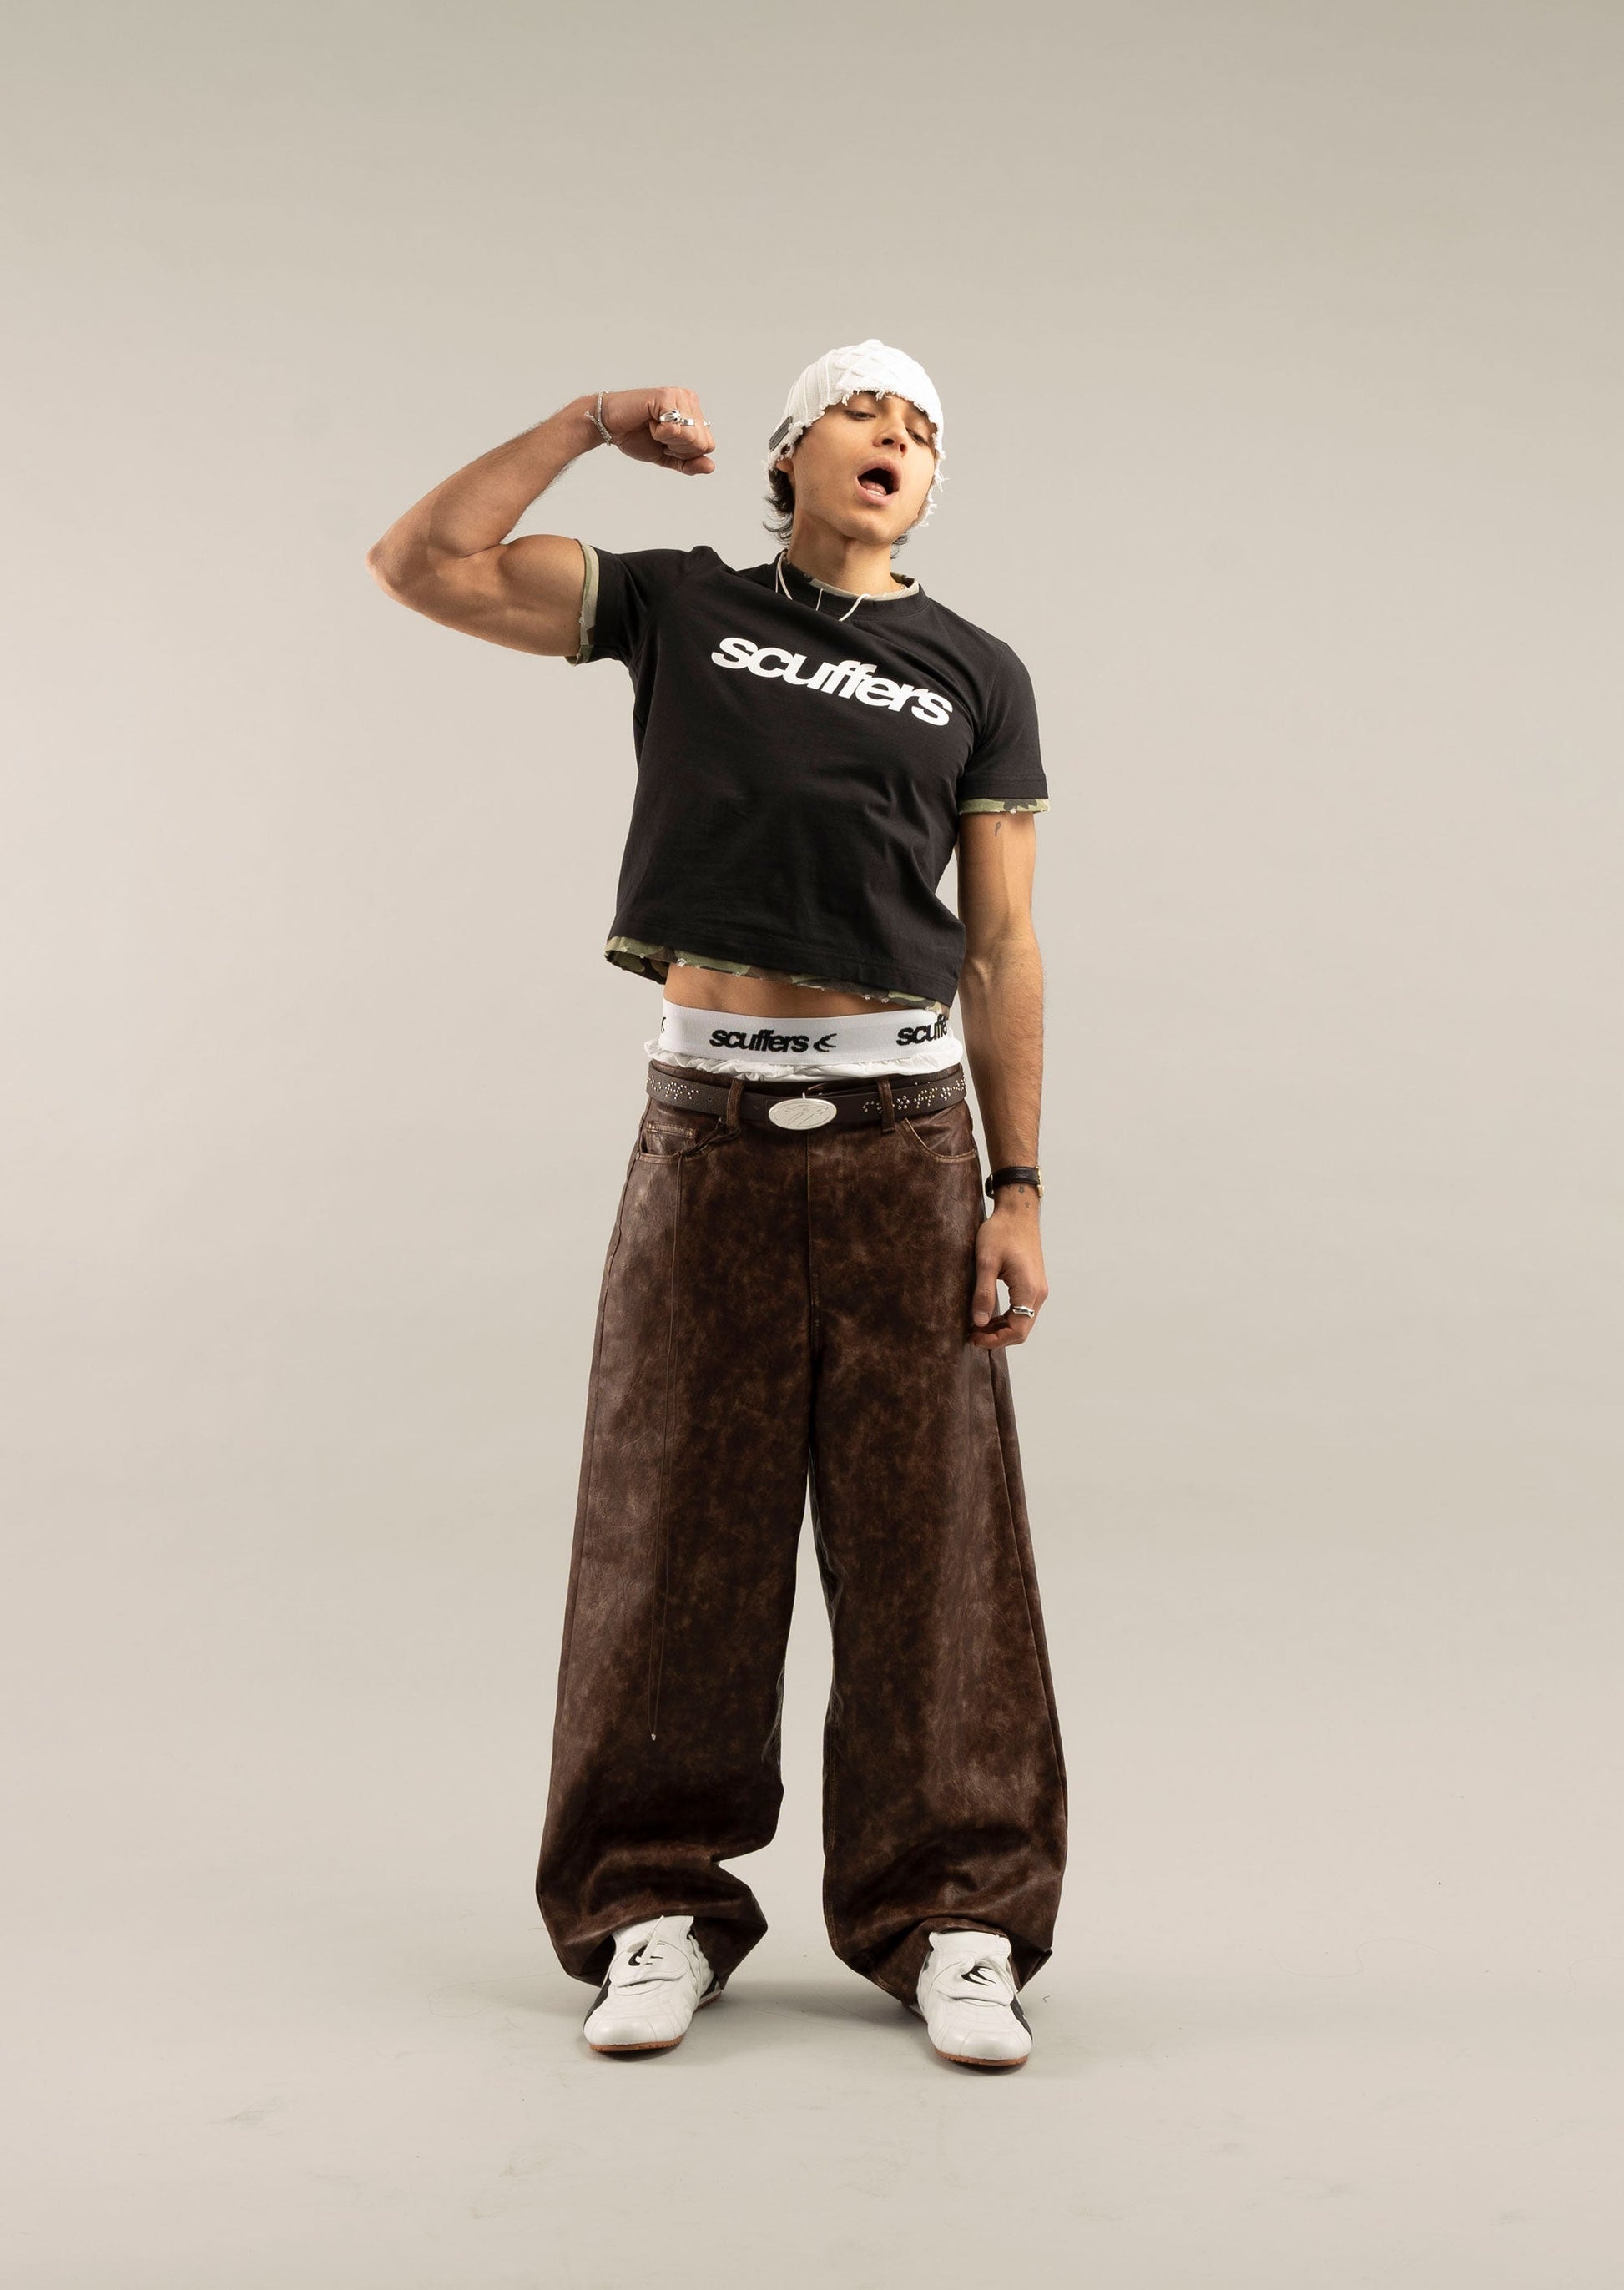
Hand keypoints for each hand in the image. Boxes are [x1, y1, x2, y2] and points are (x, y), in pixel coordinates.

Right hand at [594, 387, 715, 474]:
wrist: (610, 426)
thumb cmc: (637, 436)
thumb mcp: (667, 456)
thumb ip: (689, 463)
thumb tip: (711, 467)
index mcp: (694, 412)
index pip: (707, 445)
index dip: (685, 453)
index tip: (665, 442)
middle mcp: (689, 400)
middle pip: (702, 442)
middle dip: (677, 448)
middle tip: (658, 435)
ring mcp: (678, 396)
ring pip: (690, 436)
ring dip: (668, 440)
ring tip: (653, 427)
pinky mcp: (665, 396)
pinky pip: (674, 428)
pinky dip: (659, 433)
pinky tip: (648, 422)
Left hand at [968, 1198, 1047, 1348]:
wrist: (1017, 1213)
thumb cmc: (1001, 1233)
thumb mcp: (986, 1262)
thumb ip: (983, 1294)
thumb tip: (979, 1323)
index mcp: (1028, 1289)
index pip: (1017, 1329)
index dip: (995, 1340)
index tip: (974, 1338)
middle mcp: (1038, 1293)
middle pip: (1022, 1329)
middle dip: (997, 1337)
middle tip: (972, 1336)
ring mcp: (1038, 1288)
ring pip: (1023, 1321)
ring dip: (1001, 1328)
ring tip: (977, 1328)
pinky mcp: (1033, 1284)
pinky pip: (1023, 1309)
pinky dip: (1007, 1317)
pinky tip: (989, 1316)